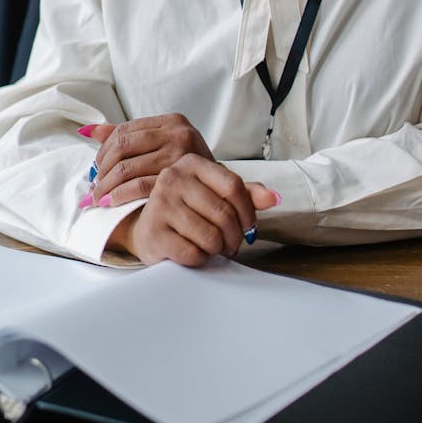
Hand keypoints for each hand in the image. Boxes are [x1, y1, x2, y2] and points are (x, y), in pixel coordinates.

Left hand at [80, 114, 214, 206]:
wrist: (220, 192)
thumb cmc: (187, 170)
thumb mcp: (162, 146)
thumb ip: (127, 137)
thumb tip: (87, 131)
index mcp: (172, 121)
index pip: (125, 130)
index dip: (104, 151)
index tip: (96, 168)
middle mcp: (178, 133)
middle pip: (122, 147)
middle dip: (102, 170)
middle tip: (93, 187)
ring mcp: (180, 155)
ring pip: (127, 168)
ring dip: (106, 186)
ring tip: (97, 198)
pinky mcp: (180, 179)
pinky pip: (140, 186)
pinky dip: (120, 195)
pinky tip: (110, 203)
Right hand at [106, 153, 279, 266]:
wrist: (147, 227)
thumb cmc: (186, 209)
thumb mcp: (214, 193)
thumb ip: (245, 193)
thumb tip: (273, 197)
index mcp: (191, 163)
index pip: (233, 185)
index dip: (248, 211)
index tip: (249, 227)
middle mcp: (172, 178)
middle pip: (224, 213)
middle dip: (234, 236)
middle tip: (232, 244)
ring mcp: (160, 204)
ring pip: (210, 236)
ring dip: (217, 248)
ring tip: (212, 246)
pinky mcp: (153, 232)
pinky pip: (192, 254)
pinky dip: (200, 259)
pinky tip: (194, 252)